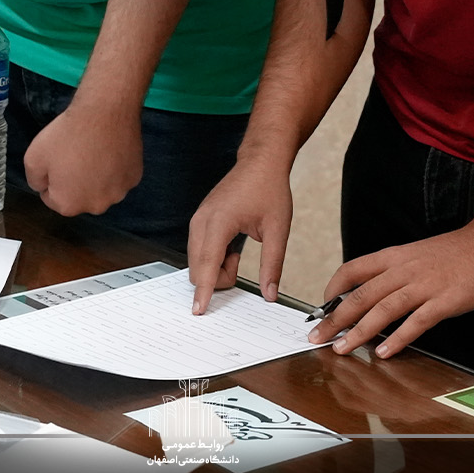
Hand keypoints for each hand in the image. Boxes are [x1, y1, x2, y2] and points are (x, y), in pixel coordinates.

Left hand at [22, 100, 142, 217]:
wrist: (105, 112)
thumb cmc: (67, 135)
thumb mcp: (33, 157)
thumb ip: (34, 180)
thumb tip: (43, 187)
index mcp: (69, 206)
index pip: (53, 199)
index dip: (51, 178)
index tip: (56, 159)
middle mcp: (96, 207)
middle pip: (80, 196)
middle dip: (75, 181)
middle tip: (75, 155)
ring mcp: (119, 193)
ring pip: (102, 188)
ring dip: (97, 177)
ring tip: (94, 151)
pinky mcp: (135, 177)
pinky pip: (119, 177)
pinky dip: (114, 168)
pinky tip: (111, 149)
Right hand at [185, 150, 293, 313]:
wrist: (260, 163)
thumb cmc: (269, 189)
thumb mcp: (278, 230)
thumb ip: (272, 265)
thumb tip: (269, 294)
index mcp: (220, 222)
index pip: (207, 264)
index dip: (204, 290)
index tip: (199, 310)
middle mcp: (202, 221)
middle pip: (198, 267)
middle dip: (217, 278)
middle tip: (239, 264)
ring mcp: (197, 219)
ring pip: (196, 261)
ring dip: (215, 268)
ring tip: (237, 254)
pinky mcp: (199, 220)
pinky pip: (198, 251)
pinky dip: (212, 258)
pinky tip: (230, 249)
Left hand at [309, 223, 473, 359]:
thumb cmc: (457, 252)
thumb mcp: (417, 254)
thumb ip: (396, 271)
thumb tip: (374, 291)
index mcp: (395, 257)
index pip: (353, 269)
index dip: (333, 288)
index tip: (321, 305)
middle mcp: (404, 270)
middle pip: (361, 294)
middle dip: (335, 318)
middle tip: (317, 336)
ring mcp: (424, 285)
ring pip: (383, 309)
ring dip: (359, 331)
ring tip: (342, 348)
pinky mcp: (444, 301)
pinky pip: (416, 322)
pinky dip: (398, 338)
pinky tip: (384, 352)